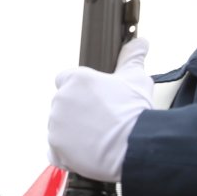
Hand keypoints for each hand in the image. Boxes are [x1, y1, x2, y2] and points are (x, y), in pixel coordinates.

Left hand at [47, 37, 152, 181]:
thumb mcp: (136, 78)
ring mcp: (56, 125)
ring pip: (61, 127)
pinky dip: (68, 153)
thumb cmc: (134, 112)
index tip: (96, 99)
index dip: (81, 90)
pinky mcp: (56, 148)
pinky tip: (88, 152)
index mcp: (75, 80)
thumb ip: (132, 58)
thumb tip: (140, 42)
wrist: (135, 146)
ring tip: (99, 138)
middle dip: (79, 112)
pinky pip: (57, 150)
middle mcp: (60, 100)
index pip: (66, 79)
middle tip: (102, 121)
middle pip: (64, 105)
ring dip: (74, 132)